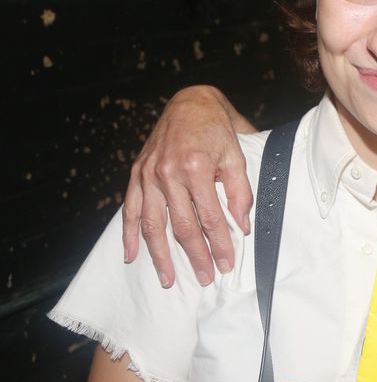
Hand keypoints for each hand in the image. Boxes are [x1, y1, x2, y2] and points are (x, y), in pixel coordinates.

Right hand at [123, 86, 253, 287]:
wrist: (191, 103)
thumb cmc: (218, 130)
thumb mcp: (237, 156)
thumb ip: (240, 192)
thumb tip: (241, 226)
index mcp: (195, 168)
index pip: (209, 218)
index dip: (220, 244)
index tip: (228, 264)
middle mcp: (167, 173)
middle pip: (181, 226)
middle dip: (195, 256)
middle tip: (206, 278)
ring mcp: (148, 174)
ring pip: (152, 223)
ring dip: (159, 255)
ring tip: (168, 279)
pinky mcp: (137, 173)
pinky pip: (129, 209)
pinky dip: (128, 234)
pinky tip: (131, 256)